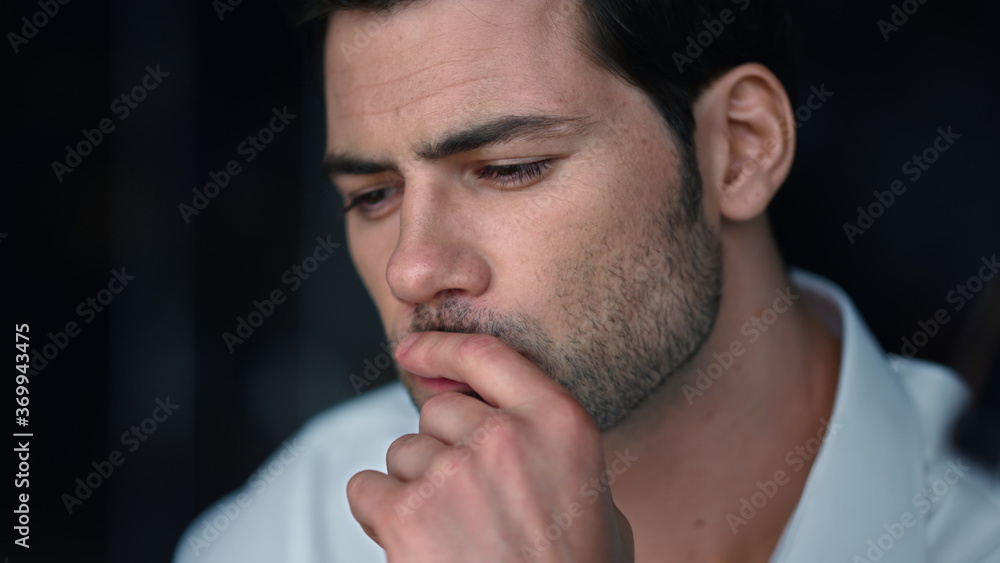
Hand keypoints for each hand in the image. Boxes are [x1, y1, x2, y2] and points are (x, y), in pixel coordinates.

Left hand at [346, 331, 633, 561]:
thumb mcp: (600, 505)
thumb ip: (555, 456)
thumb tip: (515, 430)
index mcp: (559, 424)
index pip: (486, 354)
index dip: (441, 348)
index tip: (412, 347)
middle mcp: (505, 437)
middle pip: (438, 411)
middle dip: (442, 449)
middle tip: (466, 504)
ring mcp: (455, 474)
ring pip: (402, 452)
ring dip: (414, 487)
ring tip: (450, 536)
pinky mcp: (408, 515)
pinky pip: (367, 487)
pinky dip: (380, 515)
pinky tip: (413, 546)